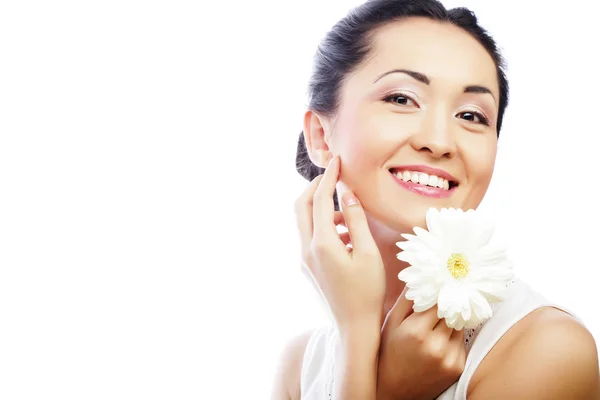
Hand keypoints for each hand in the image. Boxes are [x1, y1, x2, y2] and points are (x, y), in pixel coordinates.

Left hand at [295, 156, 385, 329]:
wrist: (353, 328)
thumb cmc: (366, 292)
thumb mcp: (368, 253)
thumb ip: (356, 220)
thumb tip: (347, 193)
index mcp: (321, 243)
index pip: (320, 200)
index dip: (329, 178)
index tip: (337, 161)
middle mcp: (306, 249)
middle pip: (302, 207)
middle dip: (316, 188)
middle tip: (333, 177)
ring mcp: (304, 260)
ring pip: (306, 223)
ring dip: (324, 211)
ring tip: (351, 215)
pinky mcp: (308, 268)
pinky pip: (312, 238)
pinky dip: (326, 228)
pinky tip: (348, 237)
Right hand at [377, 287, 465, 399]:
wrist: (394, 391)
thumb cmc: (388, 353)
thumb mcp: (391, 324)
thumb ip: (407, 300)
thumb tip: (421, 279)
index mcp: (416, 331)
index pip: (438, 300)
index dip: (437, 292)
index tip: (437, 285)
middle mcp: (435, 345)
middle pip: (451, 311)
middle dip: (444, 305)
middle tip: (438, 300)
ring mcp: (449, 358)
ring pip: (458, 325)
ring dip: (450, 320)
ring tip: (434, 323)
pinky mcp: (457, 367)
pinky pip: (461, 341)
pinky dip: (452, 337)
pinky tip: (438, 341)